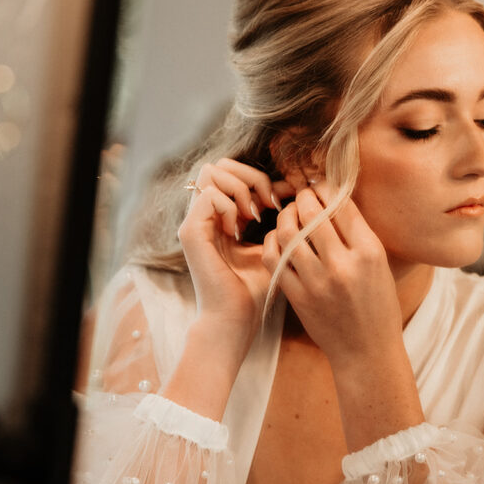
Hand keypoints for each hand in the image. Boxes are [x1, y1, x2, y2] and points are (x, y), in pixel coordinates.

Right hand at [178, 158, 293, 351]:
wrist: (236, 319)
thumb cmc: (255, 289)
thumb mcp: (271, 246)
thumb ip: (277, 219)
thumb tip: (292, 188)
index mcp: (220, 216)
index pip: (232, 172)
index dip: (260, 178)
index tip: (282, 198)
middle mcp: (204, 215)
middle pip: (219, 164)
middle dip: (250, 176)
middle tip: (267, 203)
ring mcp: (195, 222)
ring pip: (211, 172)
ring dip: (241, 188)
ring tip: (254, 216)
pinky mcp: (191, 232)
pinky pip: (209, 195)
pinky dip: (230, 205)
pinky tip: (240, 229)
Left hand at [261, 181, 401, 366]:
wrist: (366, 351)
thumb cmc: (377, 306)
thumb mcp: (379, 265)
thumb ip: (358, 234)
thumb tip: (334, 199)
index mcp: (369, 252)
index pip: (341, 205)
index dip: (327, 188)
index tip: (321, 186)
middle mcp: (343, 264)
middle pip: (311, 212)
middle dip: (303, 197)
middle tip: (302, 196)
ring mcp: (317, 282)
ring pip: (288, 232)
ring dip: (285, 216)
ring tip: (289, 214)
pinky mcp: (297, 296)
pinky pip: (275, 258)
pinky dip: (273, 242)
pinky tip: (279, 239)